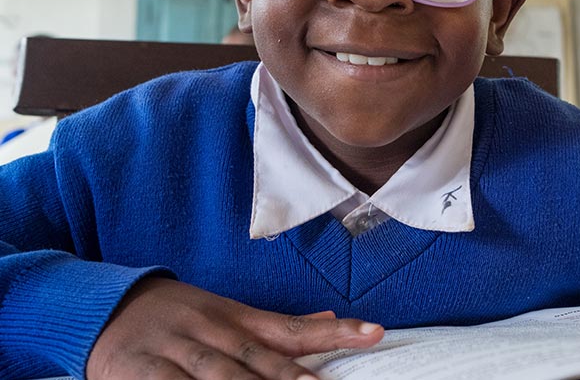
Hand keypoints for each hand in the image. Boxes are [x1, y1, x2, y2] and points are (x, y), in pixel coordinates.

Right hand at [86, 277, 383, 378]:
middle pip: (257, 358)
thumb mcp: (229, 313)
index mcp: (235, 316)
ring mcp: (174, 351)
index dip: (333, 332)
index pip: (291, 328)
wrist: (105, 307)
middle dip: (292, 377)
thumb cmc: (179, 316)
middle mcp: (210, 330)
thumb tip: (330, 317)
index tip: (374, 332)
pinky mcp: (139, 372)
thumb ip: (278, 324)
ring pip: (217, 376)